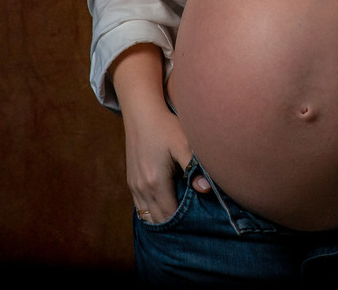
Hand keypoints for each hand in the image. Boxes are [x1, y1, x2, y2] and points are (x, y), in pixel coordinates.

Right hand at [124, 104, 211, 222]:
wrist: (141, 113)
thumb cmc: (165, 126)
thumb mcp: (183, 144)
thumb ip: (194, 168)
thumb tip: (206, 190)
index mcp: (155, 182)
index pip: (170, 214)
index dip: (184, 221)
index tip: (199, 221)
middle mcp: (142, 188)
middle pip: (158, 219)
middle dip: (174, 223)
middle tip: (192, 223)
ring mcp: (134, 185)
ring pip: (148, 215)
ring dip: (162, 218)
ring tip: (180, 218)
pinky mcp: (131, 181)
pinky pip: (140, 206)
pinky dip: (152, 210)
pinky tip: (165, 207)